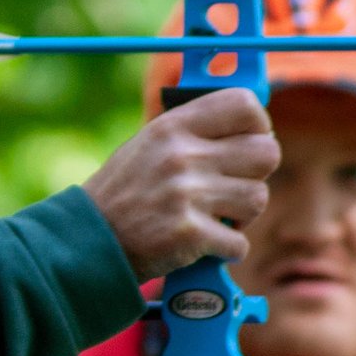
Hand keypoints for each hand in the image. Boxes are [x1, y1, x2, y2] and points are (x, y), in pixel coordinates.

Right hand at [81, 90, 279, 279]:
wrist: (89, 238)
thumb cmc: (125, 190)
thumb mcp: (150, 142)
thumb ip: (193, 131)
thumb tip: (250, 127)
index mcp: (173, 126)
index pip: (245, 105)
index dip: (258, 125)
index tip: (249, 141)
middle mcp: (182, 155)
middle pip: (266, 153)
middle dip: (256, 174)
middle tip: (234, 184)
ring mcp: (187, 195)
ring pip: (257, 198)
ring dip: (243, 214)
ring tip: (217, 216)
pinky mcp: (190, 234)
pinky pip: (239, 243)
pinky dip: (226, 249)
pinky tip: (204, 243)